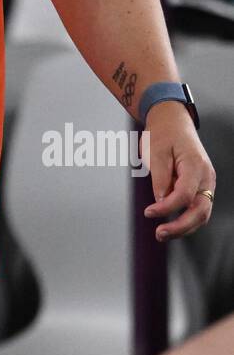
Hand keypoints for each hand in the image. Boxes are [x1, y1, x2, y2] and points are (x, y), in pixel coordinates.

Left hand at [141, 102, 215, 240]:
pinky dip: (185, 219)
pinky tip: (170, 225)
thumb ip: (160, 178)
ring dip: (184, 227)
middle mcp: (207, 177)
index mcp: (196, 166)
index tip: (148, 212)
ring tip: (162, 234)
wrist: (172, 121)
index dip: (167, 208)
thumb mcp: (156, 151)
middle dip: (181, 226)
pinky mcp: (201, 187)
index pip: (185, 195)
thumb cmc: (163, 133)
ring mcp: (206, 183)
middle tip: (159, 234)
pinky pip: (197, 208)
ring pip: (201, 213)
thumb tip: (160, 201)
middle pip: (200, 210)